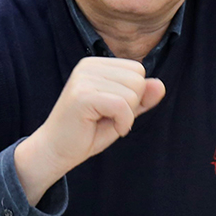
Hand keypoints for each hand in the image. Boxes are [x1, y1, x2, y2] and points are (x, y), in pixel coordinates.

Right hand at [13, 57, 165, 204]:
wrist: (54, 151)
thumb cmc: (86, 133)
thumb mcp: (120, 113)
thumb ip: (140, 99)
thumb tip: (160, 85)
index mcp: (96, 64)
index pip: (138, 70)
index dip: (134, 96)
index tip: (112, 111)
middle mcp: (88, 66)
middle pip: (138, 79)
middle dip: (131, 106)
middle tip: (107, 118)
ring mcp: (83, 79)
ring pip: (132, 93)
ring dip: (125, 116)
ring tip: (102, 122)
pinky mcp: (82, 95)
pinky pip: (122, 105)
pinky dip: (123, 122)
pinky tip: (107, 128)